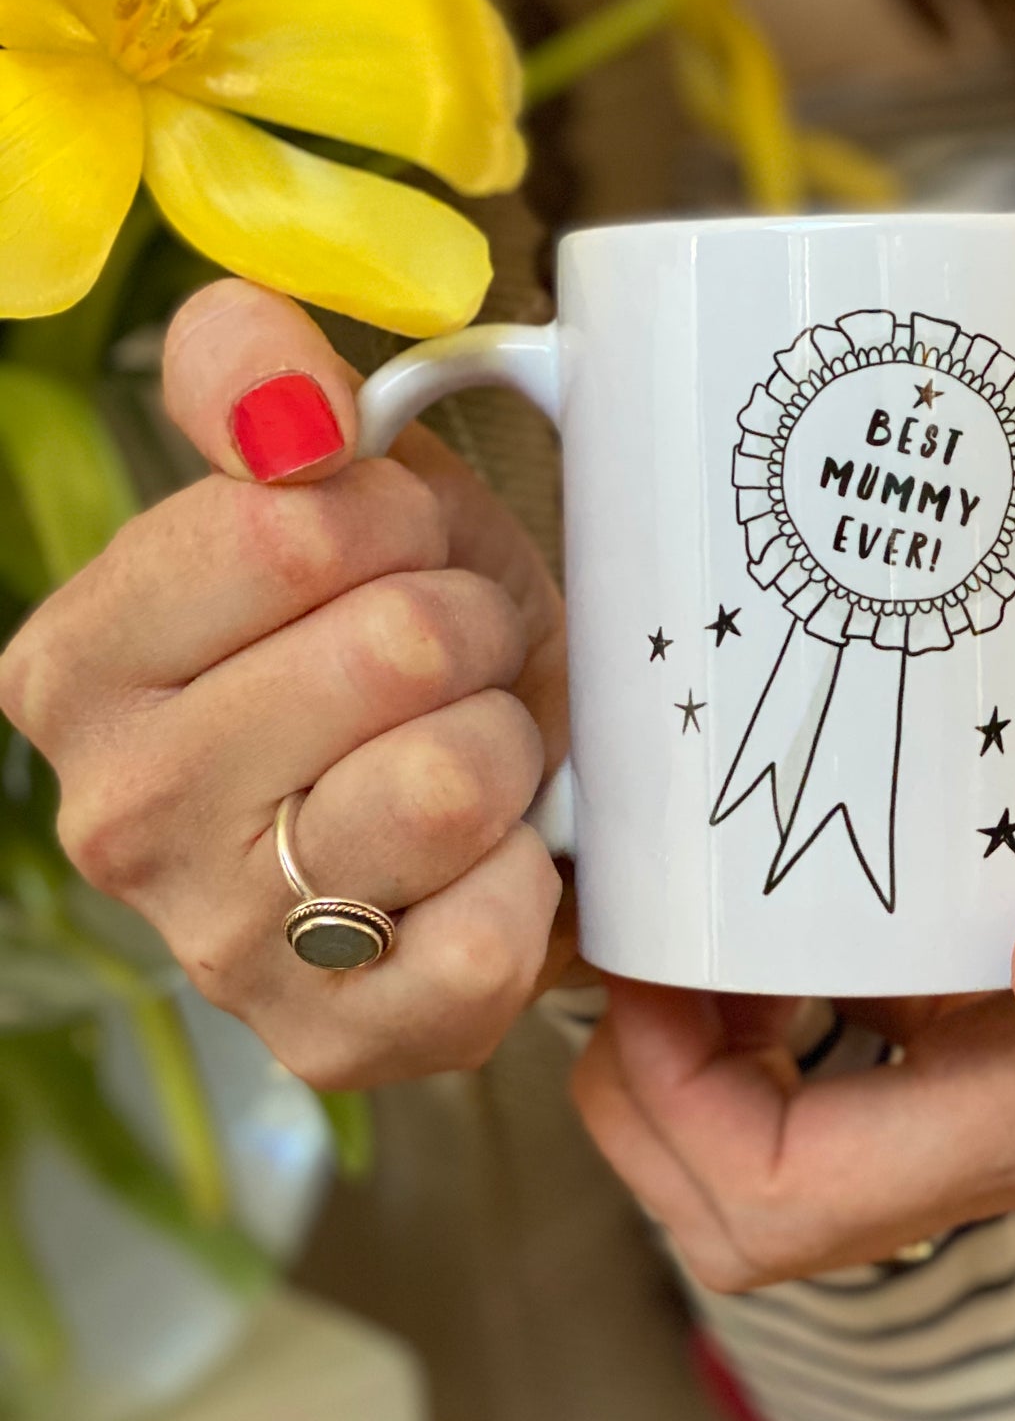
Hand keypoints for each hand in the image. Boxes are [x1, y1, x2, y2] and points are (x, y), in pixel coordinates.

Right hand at [0, 280, 574, 1086]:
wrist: (491, 774)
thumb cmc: (408, 624)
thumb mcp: (337, 476)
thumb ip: (256, 379)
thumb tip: (279, 396)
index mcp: (82, 663)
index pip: (291, 529)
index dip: (399, 524)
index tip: (400, 555)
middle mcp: (121, 815)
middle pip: (392, 651)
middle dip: (469, 635)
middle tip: (456, 666)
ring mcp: (223, 946)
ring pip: (450, 784)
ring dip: (504, 748)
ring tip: (474, 755)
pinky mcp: (337, 1041)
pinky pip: (489, 933)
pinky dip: (526, 875)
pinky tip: (487, 861)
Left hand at [572, 744, 1014, 1289]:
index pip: (775, 1200)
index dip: (664, 1108)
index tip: (651, 962)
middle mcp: (1002, 1121)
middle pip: (747, 1188)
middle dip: (645, 1080)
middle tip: (645, 925)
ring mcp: (1007, 1083)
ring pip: (784, 1122)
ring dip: (698, 1032)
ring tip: (693, 894)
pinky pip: (853, 1047)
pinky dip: (782, 984)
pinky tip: (800, 879)